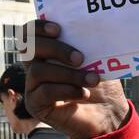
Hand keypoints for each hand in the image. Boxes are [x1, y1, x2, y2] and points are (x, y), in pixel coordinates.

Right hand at [23, 20, 129, 138]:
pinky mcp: (36, 105)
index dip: (38, 27)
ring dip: (68, 74)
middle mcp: (35, 66)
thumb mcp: (96, 59)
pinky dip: (67, 90)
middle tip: (80, 58)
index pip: (29, 33)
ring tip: (92, 79)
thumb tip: (91, 25)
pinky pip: (44, 92)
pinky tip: (83, 94)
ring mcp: (33, 86)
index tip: (58, 29)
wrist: (109, 113)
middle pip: (29, 48)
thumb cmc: (100, 83)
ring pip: (38, 71)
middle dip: (56, 49)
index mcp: (46, 51)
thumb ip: (86, 44)